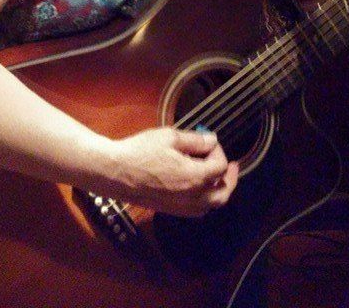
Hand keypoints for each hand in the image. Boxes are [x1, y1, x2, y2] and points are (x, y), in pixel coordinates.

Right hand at [106, 127, 238, 217]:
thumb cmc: (141, 151)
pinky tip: (199, 188)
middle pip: (222, 194)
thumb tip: (212, 140)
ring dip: (218, 191)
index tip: (209, 140)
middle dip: (230, 179)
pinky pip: (196, 211)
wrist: (116, 172)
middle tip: (232, 166)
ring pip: (210, 206)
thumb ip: (195, 140)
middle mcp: (192, 197)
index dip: (219, 151)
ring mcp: (181, 207)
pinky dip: (205, 201)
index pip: (220, 167)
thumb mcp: (170, 137)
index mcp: (195, 177)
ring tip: (217, 177)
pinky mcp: (170, 210)